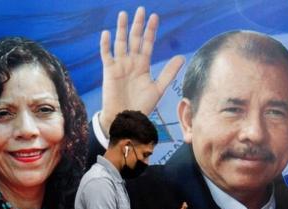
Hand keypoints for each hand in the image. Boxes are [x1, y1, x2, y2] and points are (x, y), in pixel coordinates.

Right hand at [99, 6, 184, 135]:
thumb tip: (182, 56)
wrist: (126, 118)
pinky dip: (106, 45)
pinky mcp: (109, 71)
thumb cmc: (142, 106)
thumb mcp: (158, 88)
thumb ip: (168, 72)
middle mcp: (131, 62)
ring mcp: (120, 66)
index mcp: (143, 65)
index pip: (147, 43)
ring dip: (122, 29)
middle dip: (138, 25)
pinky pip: (106, 55)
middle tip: (141, 9)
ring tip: (123, 14)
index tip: (155, 16)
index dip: (151, 30)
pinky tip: (106, 33)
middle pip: (135, 39)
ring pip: (120, 43)